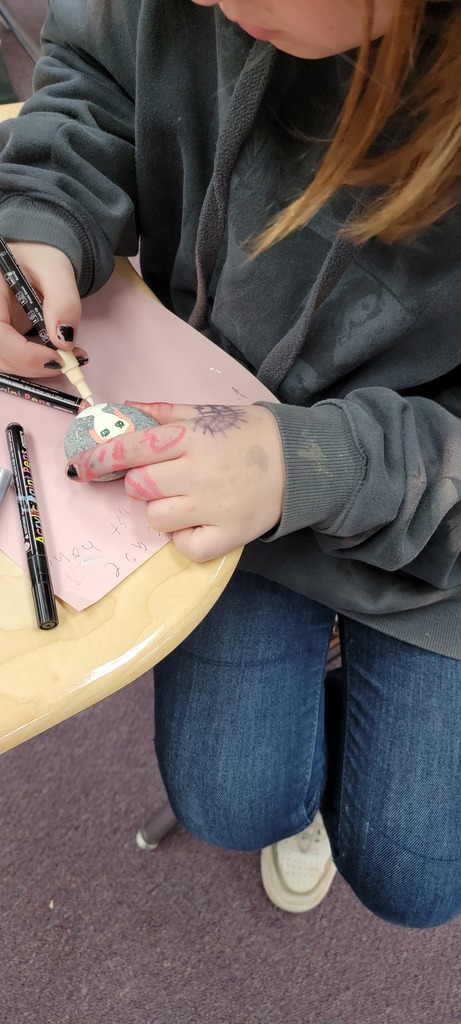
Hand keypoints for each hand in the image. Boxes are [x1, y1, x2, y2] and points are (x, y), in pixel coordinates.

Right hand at [0, 242, 87, 377]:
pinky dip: (33, 364)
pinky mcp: (1, 337)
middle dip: (34, 365)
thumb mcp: (56, 271)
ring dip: (35, 368)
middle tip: (69, 362)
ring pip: (4, 362)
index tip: (58, 359)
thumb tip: (64, 340)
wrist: (36, 260)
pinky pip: (11, 359)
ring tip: (67, 357)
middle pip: (0, 355)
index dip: (25, 355)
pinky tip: (55, 355)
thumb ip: (63, 301)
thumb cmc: (41, 259)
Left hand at [66, 401, 285, 560]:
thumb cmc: (248, 435)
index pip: (131, 448)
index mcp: (192, 438)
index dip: (100, 458)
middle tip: (162, 477)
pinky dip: (184, 538)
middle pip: (140, 486)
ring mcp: (215, 507)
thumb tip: (119, 411)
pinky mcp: (229, 535)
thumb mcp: (206, 413)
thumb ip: (162, 413)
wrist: (301, 461)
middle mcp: (200, 472)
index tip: (82, 467)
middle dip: (140, 482)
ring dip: (162, 509)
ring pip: (157, 518)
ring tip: (185, 498)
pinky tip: (197, 522)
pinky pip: (185, 546)